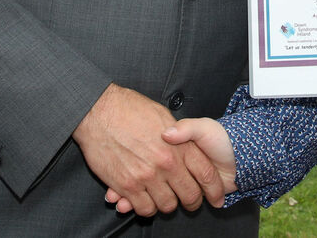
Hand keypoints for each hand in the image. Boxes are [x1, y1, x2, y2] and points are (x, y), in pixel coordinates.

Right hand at [72, 83, 224, 216]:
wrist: (100, 112)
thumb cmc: (130, 109)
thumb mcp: (164, 115)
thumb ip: (180, 134)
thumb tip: (188, 145)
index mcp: (179, 145)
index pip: (206, 174)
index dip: (214, 189)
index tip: (216, 196)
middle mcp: (166, 163)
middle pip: (190, 195)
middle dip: (192, 202)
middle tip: (190, 201)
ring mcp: (147, 176)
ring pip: (167, 205)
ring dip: (168, 204)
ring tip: (165, 198)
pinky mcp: (127, 185)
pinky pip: (144, 208)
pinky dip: (146, 208)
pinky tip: (145, 200)